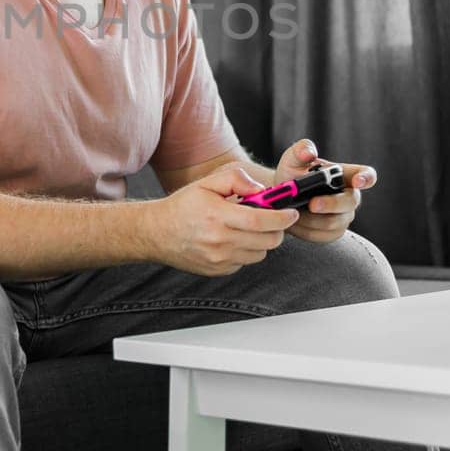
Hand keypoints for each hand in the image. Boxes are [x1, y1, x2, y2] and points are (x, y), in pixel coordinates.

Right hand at [148, 163, 299, 275]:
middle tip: (272, 218)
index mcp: (218, 217)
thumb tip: (261, 190)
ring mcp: (219, 259)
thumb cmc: (183, 206)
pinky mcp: (219, 271)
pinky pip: (246, 262)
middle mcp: (220, 241)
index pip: (262, 220)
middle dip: (277, 228)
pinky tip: (233, 239)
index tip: (291, 213)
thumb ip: (236, 179)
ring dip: (262, 240)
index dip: (282, 218)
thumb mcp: (207, 183)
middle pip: (267, 240)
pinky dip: (247, 251)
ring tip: (248, 228)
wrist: (157, 233)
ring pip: (260, 253)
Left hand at [273, 138, 375, 243]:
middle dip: (331, 204)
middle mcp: (349, 196)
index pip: (366, 175)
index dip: (366, 178)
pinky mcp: (334, 231)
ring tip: (294, 212)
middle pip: (350, 202)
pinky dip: (307, 230)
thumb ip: (300, 150)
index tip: (358, 181)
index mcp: (345, 175)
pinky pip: (324, 235)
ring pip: (334, 222)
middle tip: (311, 204)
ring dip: (312, 219)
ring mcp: (344, 215)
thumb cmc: (291, 175)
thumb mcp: (292, 159)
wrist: (281, 198)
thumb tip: (308, 152)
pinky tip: (295, 223)